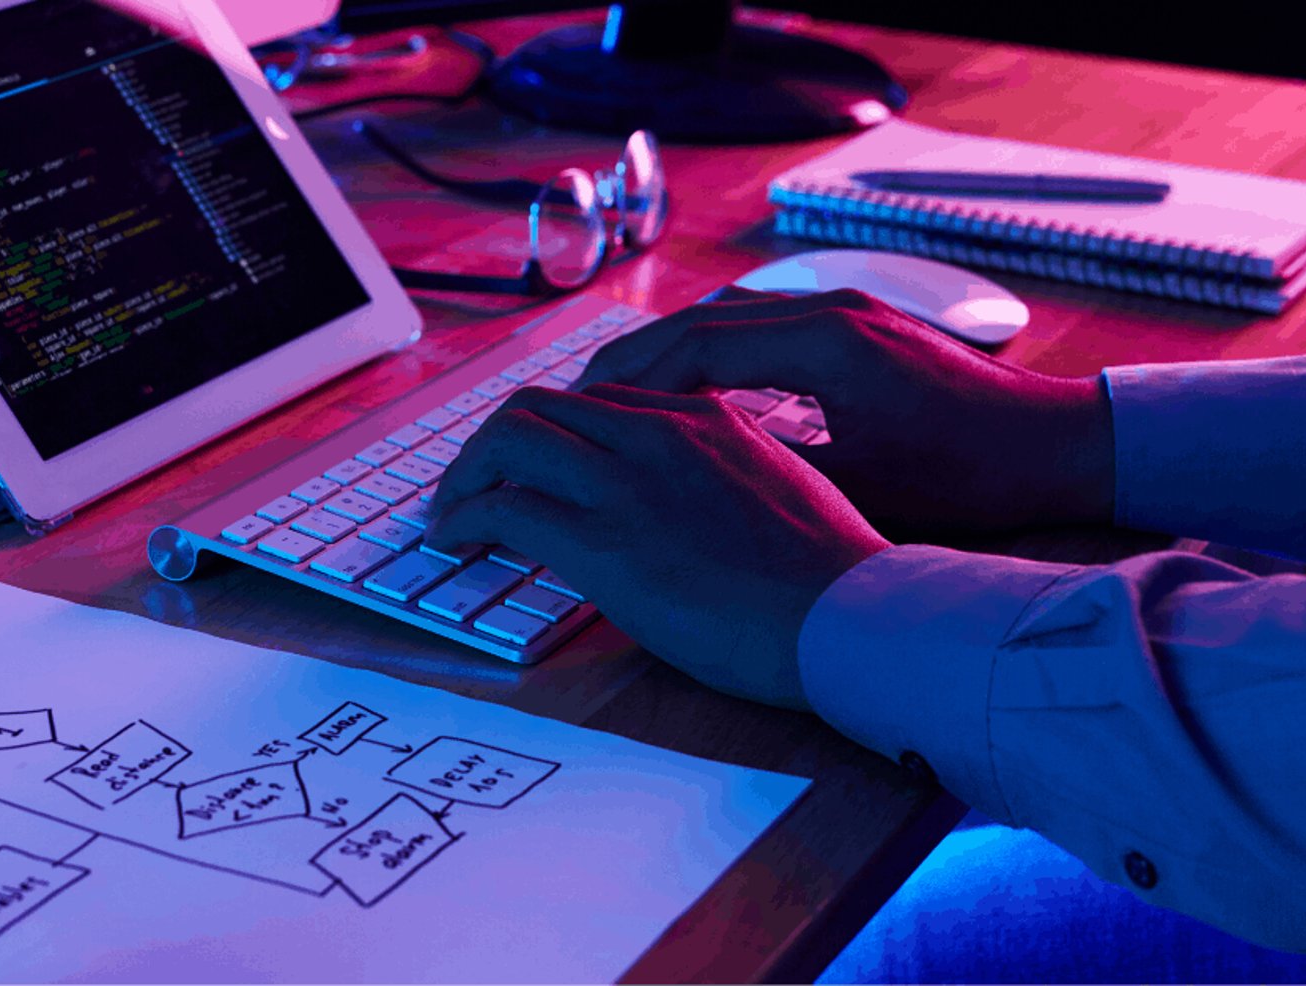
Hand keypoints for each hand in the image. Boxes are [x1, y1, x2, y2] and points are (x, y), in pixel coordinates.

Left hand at [422, 384, 889, 711]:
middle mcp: (661, 433)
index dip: (552, 432)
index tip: (532, 466)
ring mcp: (629, 482)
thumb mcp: (780, 495)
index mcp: (706, 419)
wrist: (854, 618)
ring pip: (510, 438)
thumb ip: (721, 481)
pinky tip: (455, 543)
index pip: (600, 400)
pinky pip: (505, 507)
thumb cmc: (832, 580)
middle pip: (542, 405)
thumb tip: (681, 514)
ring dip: (468, 475)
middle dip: (493, 444)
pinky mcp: (604, 539)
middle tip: (472, 486)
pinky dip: (465, 519)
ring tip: (451, 513)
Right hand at [578, 288, 1115, 534]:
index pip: (697, 344)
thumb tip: (691, 481)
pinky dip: (714, 352)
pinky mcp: (860, 325)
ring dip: (672, 353)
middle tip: (578, 405)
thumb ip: (774, 472)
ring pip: (730, 317)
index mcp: (826, 345)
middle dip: (634, 362)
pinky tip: (692, 391)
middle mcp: (830, 311)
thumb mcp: (864, 490)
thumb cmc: (973, 476)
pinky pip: (762, 327)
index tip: (583, 415)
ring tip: (621, 398)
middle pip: (702, 320)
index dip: (630, 381)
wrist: (1061, 442)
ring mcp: (846, 310)